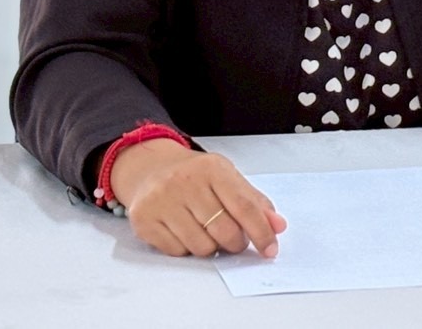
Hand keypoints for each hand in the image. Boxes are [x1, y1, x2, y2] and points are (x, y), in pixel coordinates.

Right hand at [110, 139, 287, 257]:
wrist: (151, 169)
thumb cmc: (195, 177)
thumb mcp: (227, 178)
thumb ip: (254, 202)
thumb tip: (277, 226)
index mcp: (212, 168)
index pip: (245, 206)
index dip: (261, 231)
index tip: (270, 248)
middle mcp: (185, 181)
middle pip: (225, 231)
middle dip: (235, 242)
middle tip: (233, 238)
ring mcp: (162, 200)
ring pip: (202, 246)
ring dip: (210, 246)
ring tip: (205, 229)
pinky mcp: (144, 220)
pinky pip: (178, 252)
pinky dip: (186, 248)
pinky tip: (183, 230)